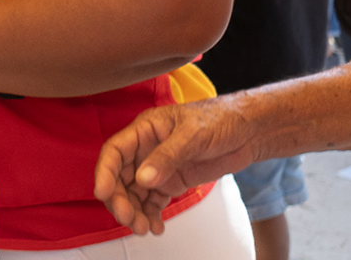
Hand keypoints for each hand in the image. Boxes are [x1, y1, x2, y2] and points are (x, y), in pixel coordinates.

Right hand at [96, 96, 263, 235]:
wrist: (247, 132)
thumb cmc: (219, 120)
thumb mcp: (193, 134)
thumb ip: (168, 156)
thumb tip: (143, 178)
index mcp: (144, 130)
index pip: (115, 151)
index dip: (105, 172)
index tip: (103, 193)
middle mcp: (145, 150)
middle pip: (120, 178)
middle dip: (120, 200)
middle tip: (128, 218)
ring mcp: (157, 168)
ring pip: (134, 194)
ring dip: (134, 212)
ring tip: (143, 229)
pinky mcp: (171, 182)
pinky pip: (153, 202)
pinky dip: (151, 216)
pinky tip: (156, 227)